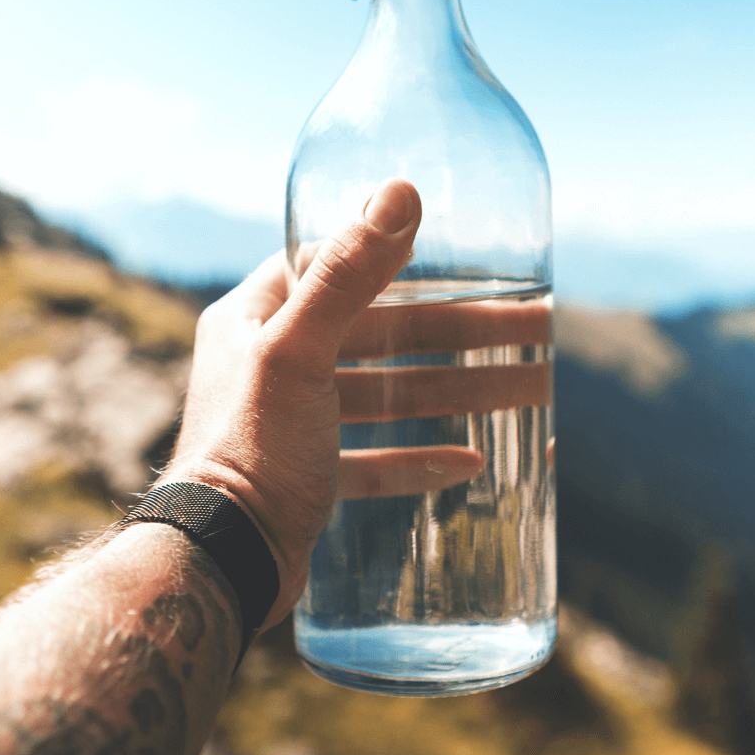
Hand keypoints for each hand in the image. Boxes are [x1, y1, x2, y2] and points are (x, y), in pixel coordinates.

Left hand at [161, 178, 552, 630]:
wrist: (219, 563)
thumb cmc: (250, 449)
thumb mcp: (299, 352)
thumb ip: (349, 273)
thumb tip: (401, 191)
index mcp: (256, 318)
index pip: (340, 268)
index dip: (407, 260)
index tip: (469, 260)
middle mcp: (272, 363)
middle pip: (385, 336)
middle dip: (462, 334)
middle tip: (535, 332)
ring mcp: (293, 423)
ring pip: (390, 396)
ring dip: (456, 393)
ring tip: (530, 391)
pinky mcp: (310, 476)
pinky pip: (374, 460)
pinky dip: (418, 459)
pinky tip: (469, 461)